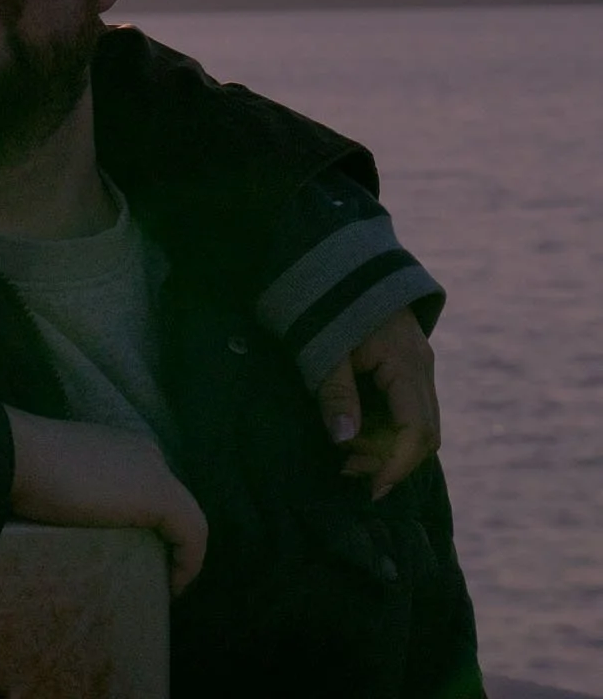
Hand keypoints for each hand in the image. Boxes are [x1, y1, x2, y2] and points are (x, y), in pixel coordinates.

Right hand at [6, 408, 207, 594]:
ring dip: (179, 553)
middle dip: (164, 536)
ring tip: (161, 583)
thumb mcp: (51, 475)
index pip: (145, 485)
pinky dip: (188, 563)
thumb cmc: (19, 464)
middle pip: (167, 502)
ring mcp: (156, 471)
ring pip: (183, 517)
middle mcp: (144, 452)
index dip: (145, 520)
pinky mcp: (163, 496)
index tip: (131, 551)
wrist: (14, 453)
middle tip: (148, 570)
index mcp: (118, 445)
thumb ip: (64, 485)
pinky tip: (173, 588)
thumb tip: (48, 509)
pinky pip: (192, 535)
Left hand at [316, 306, 439, 499]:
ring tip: (347, 459)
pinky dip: (387, 430)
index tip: (372, 488)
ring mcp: (419, 367)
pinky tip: (356, 436)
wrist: (340, 262)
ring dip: (388, 447)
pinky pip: (408, 410)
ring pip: (419, 424)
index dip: (398, 464)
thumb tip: (344, 440)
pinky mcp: (408, 367)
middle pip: (425, 432)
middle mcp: (423, 368)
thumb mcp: (325, 348)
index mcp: (408, 364)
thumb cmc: (328, 303)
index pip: (418, 430)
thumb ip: (335, 393)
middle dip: (392, 461)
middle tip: (349, 473)